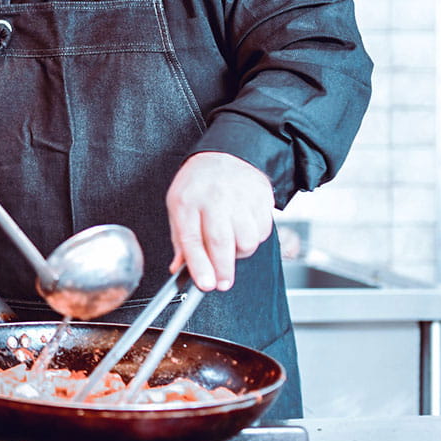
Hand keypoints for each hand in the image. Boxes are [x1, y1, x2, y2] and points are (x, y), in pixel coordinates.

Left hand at [165, 151, 274, 291]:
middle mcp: (213, 198)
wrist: (224, 155)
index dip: (199, 266)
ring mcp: (239, 197)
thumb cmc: (198, 184)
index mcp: (187, 201)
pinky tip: (244, 229)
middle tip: (223, 283)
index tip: (206, 284)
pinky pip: (263, 231)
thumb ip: (180, 239)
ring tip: (231, 245)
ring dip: (240, 253)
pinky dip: (255, 239)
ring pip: (247, 241)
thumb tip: (179, 268)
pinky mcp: (261, 197)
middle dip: (223, 270)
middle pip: (221, 242)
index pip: (191, 239)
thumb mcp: (178, 206)